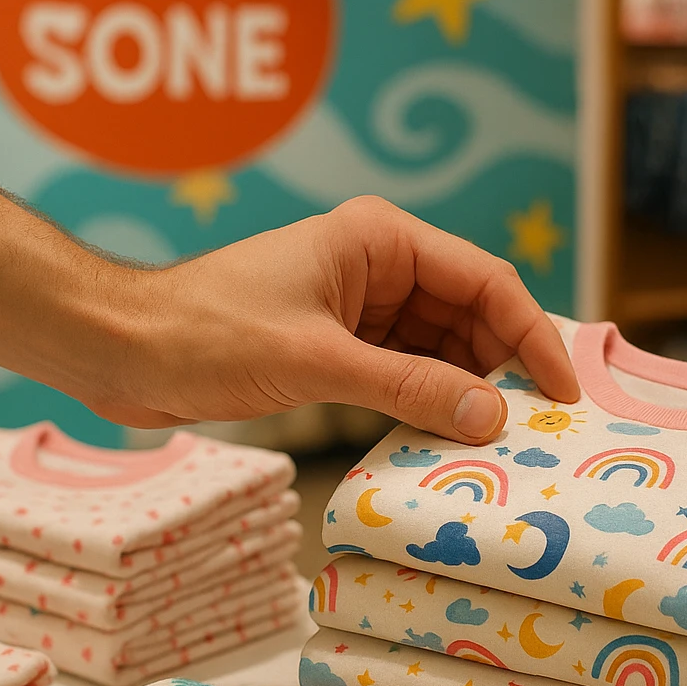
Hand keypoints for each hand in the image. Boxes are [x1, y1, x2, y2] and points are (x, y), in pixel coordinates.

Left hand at [0, 185, 579, 444]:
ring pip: (443, 349)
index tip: (564, 392)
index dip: (533, 335)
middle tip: (537, 431)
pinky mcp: (339, 343)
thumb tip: (492, 418)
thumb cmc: (207, 333)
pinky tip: (445, 440)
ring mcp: (361, 306)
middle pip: (473, 316)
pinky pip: (406, 372)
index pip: (486, 281)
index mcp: (381, 239)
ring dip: (467, 391)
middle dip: (504, 369)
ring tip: (498, 446)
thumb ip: (410, 387)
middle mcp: (380, 265)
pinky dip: (428, 403)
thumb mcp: (318, 361)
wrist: (123, 348)